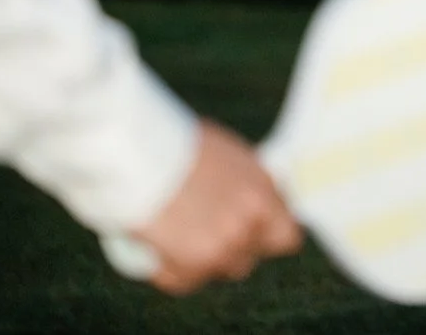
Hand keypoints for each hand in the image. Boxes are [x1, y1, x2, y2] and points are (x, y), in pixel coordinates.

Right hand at [133, 121, 302, 294]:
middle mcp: (249, 224)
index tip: (251, 232)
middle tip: (203, 231)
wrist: (139, 153)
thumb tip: (258, 197)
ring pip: (218, 270)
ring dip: (201, 260)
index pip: (286, 236)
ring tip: (177, 236)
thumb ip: (249, 182)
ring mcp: (223, 247)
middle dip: (230, 248)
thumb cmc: (178, 143)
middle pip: (249, 256)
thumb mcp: (230, 154)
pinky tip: (157, 250)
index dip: (267, 236)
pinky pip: (184, 281)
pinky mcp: (191, 265)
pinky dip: (169, 270)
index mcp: (263, 195)